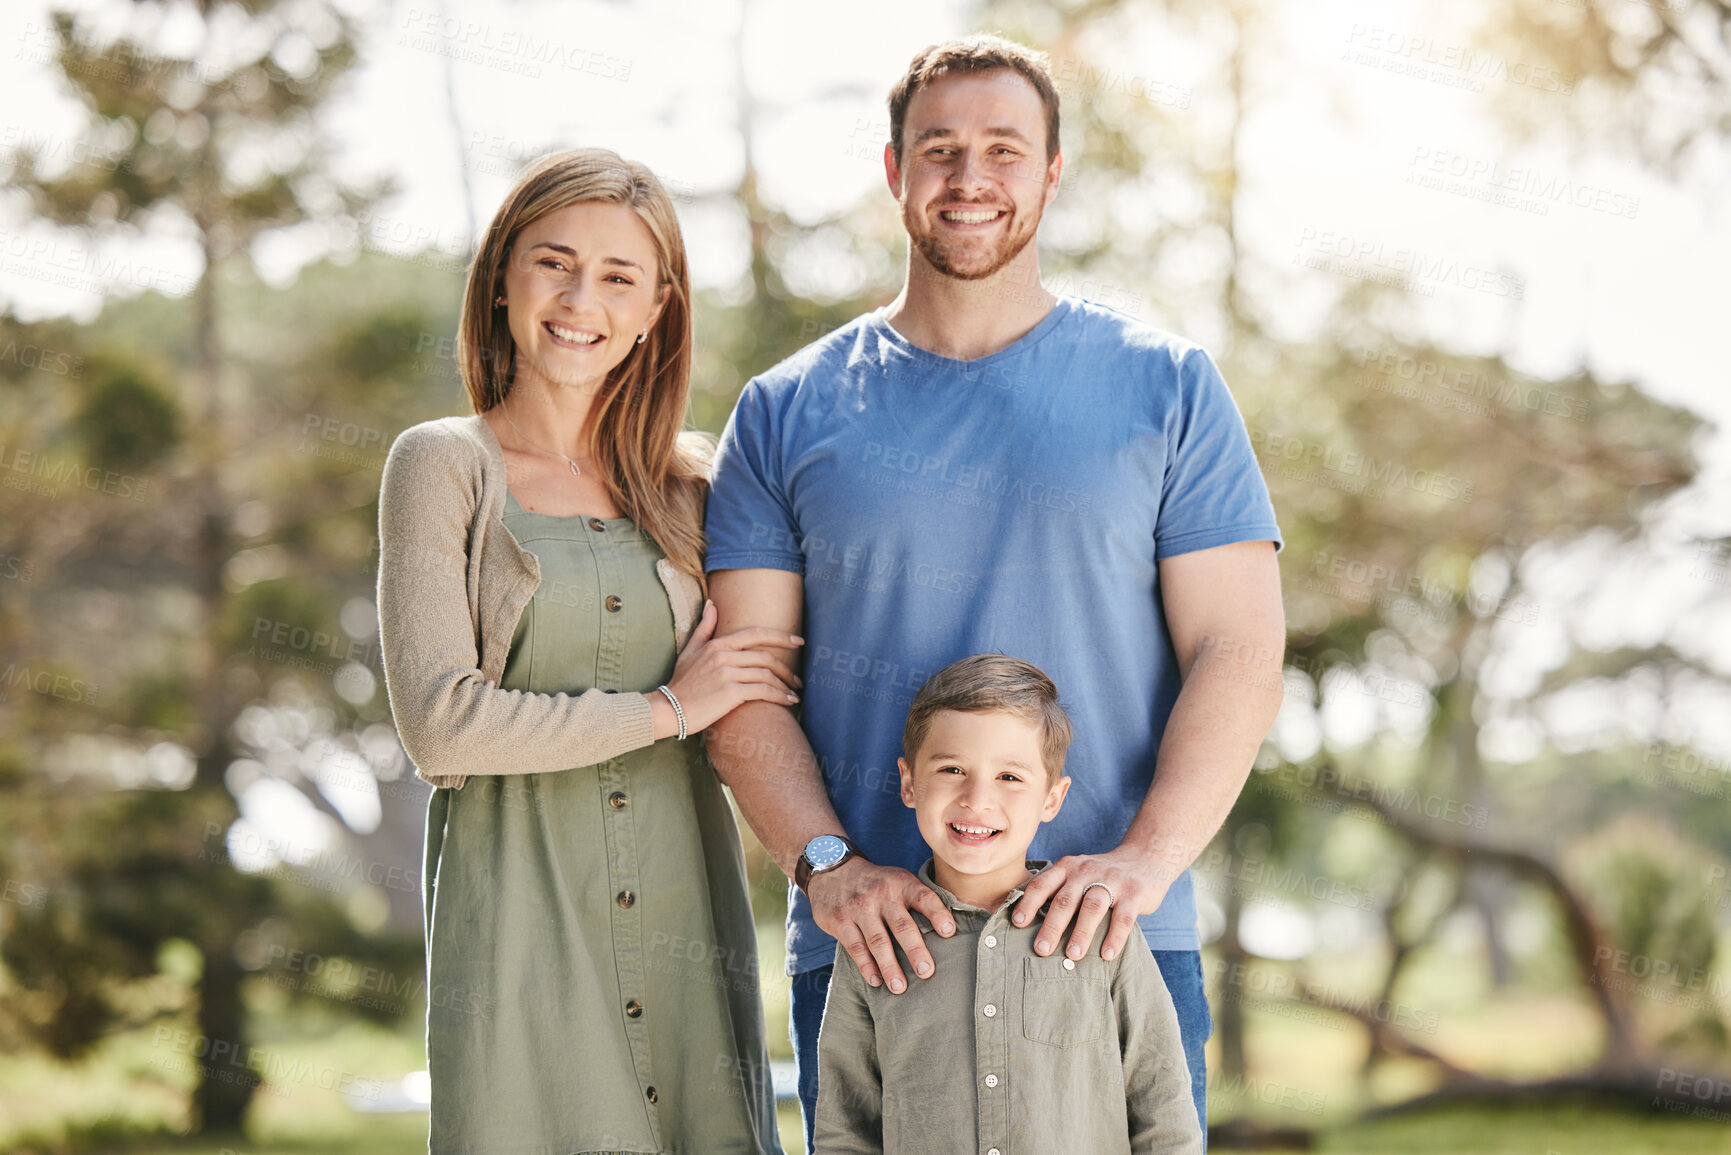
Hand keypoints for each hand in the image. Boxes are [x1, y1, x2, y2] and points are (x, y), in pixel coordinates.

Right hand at [660, 599, 802, 733]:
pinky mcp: (730, 692)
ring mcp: (727, 673)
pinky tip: (787, 702)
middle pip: (766, 656)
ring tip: (793, 694)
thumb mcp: (690, 651)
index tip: (798, 641)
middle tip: (797, 679)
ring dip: (785, 685)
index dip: (780, 636)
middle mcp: (724, 655)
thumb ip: (705, 628)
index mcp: (717, 644)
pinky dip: (779, 696)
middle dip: (786, 668)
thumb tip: (712, 604)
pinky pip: (762, 691)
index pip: (756, 634)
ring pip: (766, 674)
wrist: (669, 709)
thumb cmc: (681, 682)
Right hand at [807, 859, 954, 992]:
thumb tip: (950, 931)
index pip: (923, 897)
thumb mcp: (898, 880)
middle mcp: (881, 894)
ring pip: (877, 941)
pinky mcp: (840, 920)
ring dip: (890, 966)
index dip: (937, 914)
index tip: (949, 932)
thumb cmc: (877, 884)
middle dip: (915, 950)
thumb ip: (918, 899)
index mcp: (901, 883)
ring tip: (900, 988)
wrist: (833, 870)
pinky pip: (855, 947)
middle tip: (927, 972)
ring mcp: (859, 907)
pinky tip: (876, 981)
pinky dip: (866, 966)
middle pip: (901, 925)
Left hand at [1010, 848, 1170, 961]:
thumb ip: (1058, 891)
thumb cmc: (1101, 875)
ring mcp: (1112, 880)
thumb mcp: (1077, 873)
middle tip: (1041, 950)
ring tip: (1072, 956)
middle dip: (1052, 925)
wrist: (1144, 858)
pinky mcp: (1134, 893)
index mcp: (1068, 867)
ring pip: (1093, 907)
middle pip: (1066, 899)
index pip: (1043, 884)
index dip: (1028, 903)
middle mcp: (1087, 871)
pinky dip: (1114, 937)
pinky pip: (1123, 918)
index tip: (1017, 924)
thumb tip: (1028, 924)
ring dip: (1081, 933)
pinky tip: (1107, 955)